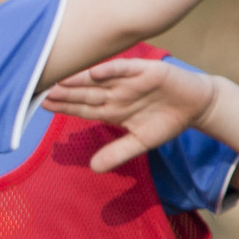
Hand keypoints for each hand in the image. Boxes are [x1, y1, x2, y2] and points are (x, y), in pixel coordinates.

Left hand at [45, 51, 219, 172]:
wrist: (196, 105)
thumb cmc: (166, 121)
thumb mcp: (140, 142)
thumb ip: (118, 153)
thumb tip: (94, 169)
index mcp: (112, 109)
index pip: (83, 108)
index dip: (64, 107)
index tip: (43, 106)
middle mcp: (116, 92)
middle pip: (86, 93)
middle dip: (66, 94)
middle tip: (41, 92)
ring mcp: (130, 80)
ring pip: (101, 80)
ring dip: (81, 80)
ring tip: (61, 82)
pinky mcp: (147, 71)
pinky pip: (126, 69)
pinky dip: (112, 70)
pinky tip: (95, 72)